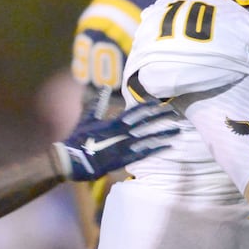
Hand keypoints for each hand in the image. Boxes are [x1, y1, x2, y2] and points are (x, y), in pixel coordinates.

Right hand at [55, 101, 180, 180]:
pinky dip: (156, 150)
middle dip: (160, 117)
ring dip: (163, 134)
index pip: (134, 111)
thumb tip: (105, 88)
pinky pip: (143, 154)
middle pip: (145, 123)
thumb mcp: (87, 119)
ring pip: (148, 138)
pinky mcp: (122, 160)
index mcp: (112, 123)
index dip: (148, 106)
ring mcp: (122, 147)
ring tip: (178, 130)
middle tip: (175, 113)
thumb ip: (97, 104)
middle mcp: (120, 134)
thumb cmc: (77, 139)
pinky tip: (168, 147)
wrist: (71, 160)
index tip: (159, 103)